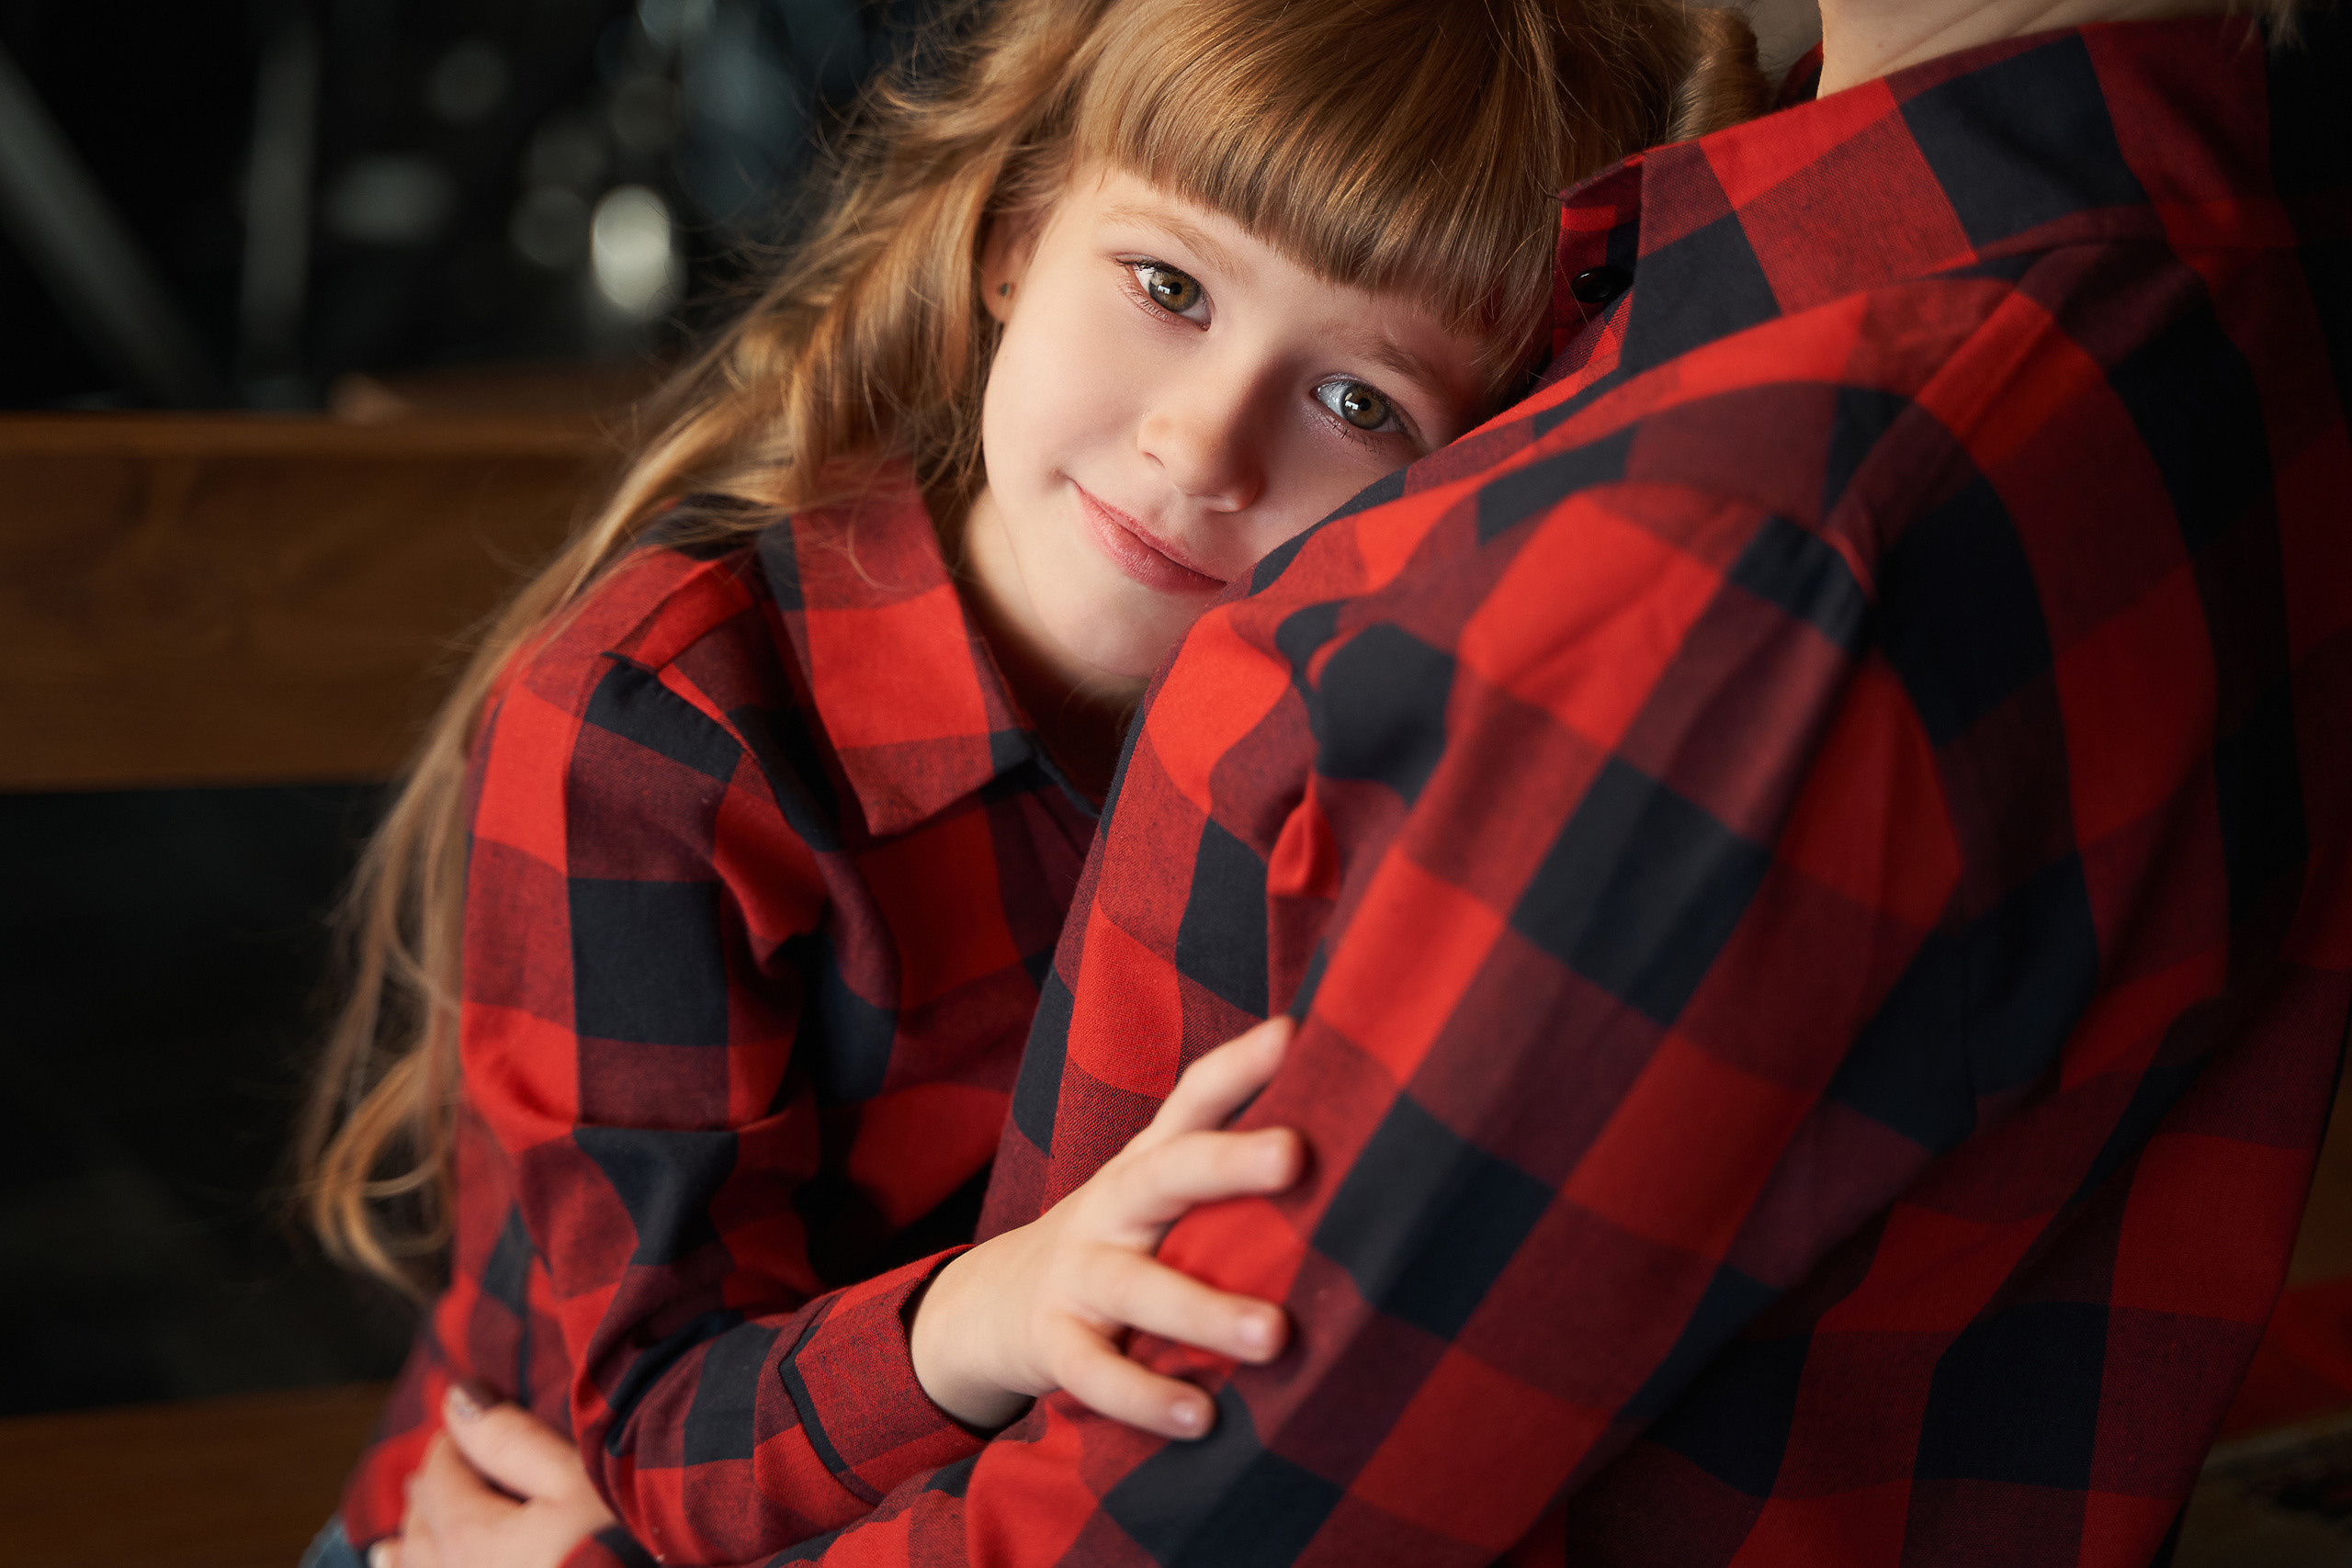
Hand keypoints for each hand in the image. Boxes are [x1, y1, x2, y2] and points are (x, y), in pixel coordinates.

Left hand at [367, 1385, 615, 1567]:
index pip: (442, 1471)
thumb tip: (456, 1396)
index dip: (457, 1441)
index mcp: (468, 1535)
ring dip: (412, 1541)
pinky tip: (397, 1565)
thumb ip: (511, 1439)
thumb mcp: (576, 1485)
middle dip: (433, 1490)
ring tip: (404, 1533)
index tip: (472, 1424)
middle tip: (451, 1470)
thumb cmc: (616, 1552)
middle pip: (421, 1521)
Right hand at [910, 1015, 1302, 1439]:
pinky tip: (1203, 1418)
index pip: (1192, 1101)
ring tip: (1275, 1336)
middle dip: (1229, 1160)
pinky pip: (1096, 1373)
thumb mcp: (1157, 1192)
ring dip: (1204, 1309)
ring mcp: (1077, 1274)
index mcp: (1145, 1164)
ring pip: (1137, 1286)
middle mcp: (1111, 1205)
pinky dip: (1147, 1397)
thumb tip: (1344, 1120)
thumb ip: (1227, 1165)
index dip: (1240, 1066)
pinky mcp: (1054, 1342)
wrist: (988, 1305)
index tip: (1294, 1033)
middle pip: (1165, 1172)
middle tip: (1296, 1154)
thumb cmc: (1114, 1242)